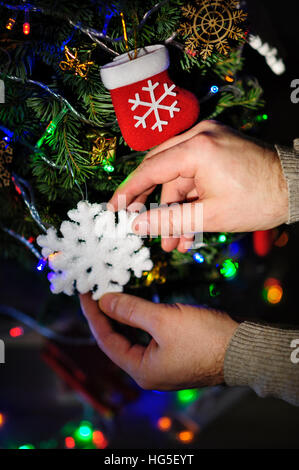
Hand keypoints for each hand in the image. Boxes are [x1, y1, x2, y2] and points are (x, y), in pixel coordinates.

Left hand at [80, 292, 237, 389]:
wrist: (244, 350)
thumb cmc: (204, 338)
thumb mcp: (163, 320)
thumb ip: (131, 310)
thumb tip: (104, 300)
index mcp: (141, 370)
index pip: (107, 340)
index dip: (94, 315)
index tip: (85, 293)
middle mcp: (149, 372)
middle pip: (118, 340)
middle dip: (107, 315)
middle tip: (96, 290)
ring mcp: (163, 365)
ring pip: (133, 338)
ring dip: (123, 316)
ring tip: (112, 294)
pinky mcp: (174, 355)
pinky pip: (148, 337)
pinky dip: (140, 320)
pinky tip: (136, 305)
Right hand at [109, 121, 287, 252]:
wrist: (297, 187)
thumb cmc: (258, 200)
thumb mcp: (209, 215)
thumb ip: (168, 220)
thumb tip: (136, 225)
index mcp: (196, 148)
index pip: (150, 170)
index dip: (129, 192)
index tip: (113, 209)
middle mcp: (199, 136)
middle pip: (160, 170)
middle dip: (151, 204)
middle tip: (138, 226)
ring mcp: (209, 138)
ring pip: (178, 176)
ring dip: (175, 209)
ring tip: (173, 243)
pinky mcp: (217, 146)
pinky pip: (193, 173)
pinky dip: (189, 198)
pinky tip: (187, 228)